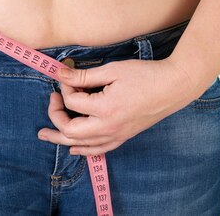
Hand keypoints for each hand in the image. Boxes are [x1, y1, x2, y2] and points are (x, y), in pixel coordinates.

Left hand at [37, 58, 194, 155]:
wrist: (174, 86)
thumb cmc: (144, 75)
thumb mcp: (111, 70)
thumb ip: (83, 76)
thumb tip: (59, 73)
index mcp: (105, 109)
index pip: (72, 102)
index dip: (65, 88)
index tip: (68, 76)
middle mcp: (109, 127)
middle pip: (69, 130)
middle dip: (55, 115)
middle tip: (52, 100)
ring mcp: (117, 135)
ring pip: (81, 144)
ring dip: (61, 138)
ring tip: (45, 135)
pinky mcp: (123, 137)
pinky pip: (98, 149)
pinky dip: (83, 149)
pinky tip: (73, 148)